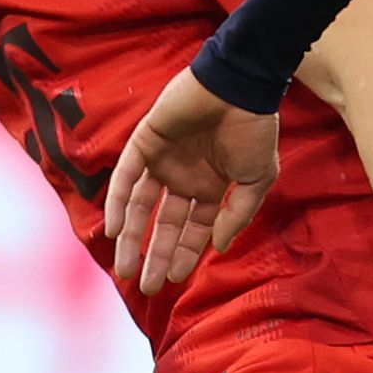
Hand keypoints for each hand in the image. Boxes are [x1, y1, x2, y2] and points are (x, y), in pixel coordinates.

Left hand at [105, 69, 279, 295]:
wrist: (239, 85)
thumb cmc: (254, 129)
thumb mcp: (258, 178)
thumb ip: (238, 214)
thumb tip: (218, 246)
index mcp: (212, 187)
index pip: (194, 228)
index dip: (185, 253)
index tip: (173, 279)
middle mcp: (185, 177)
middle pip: (164, 224)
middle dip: (155, 255)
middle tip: (145, 286)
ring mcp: (163, 160)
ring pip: (140, 206)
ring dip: (131, 237)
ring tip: (125, 268)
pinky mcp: (145, 141)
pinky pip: (125, 176)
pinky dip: (117, 201)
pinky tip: (114, 229)